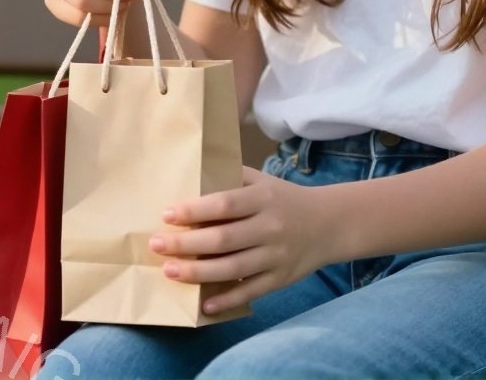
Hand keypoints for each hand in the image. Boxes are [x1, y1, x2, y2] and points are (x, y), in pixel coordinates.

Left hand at [151, 164, 331, 314]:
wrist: (329, 223)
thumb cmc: (283, 199)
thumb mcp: (262, 181)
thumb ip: (231, 180)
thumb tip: (188, 183)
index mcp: (263, 198)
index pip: (224, 204)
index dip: (194, 210)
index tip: (167, 215)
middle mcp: (271, 227)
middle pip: (223, 239)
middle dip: (186, 244)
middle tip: (156, 245)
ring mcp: (277, 256)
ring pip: (233, 268)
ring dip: (198, 272)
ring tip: (170, 271)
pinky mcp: (282, 278)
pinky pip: (251, 292)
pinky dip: (227, 300)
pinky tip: (204, 305)